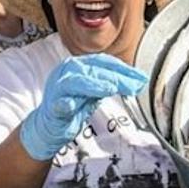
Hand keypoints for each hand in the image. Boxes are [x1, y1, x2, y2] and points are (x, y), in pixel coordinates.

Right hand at [19, 54, 148, 160]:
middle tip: (135, 85)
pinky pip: (59, 104)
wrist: (48, 126)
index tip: (140, 77)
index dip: (123, 68)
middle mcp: (67, 72)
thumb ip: (112, 84)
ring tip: (110, 88)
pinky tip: (72, 106)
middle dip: (117, 77)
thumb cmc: (74, 105)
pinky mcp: (51, 107)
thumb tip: (138, 82)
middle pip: (94, 70)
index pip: (103, 61)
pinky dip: (65, 104)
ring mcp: (57, 88)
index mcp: (78, 65)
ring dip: (94, 85)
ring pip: (76, 82)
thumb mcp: (95, 92)